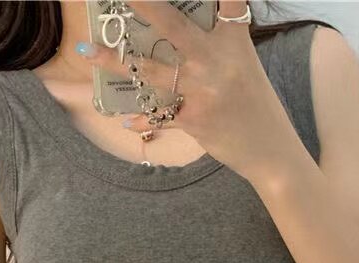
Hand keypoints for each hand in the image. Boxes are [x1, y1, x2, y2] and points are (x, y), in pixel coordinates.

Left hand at [74, 0, 299, 180]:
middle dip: (143, 4)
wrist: (271, 151)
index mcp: (235, 42)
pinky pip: (159, 114)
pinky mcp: (195, 119)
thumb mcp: (245, 67)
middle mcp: (217, 61)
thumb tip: (182, 38)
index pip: (228, 1)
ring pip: (151, 70)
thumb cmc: (256, 107)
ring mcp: (203, 90)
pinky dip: (142, 118)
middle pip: (173, 25)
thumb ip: (219, 47)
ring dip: (115, 60)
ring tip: (87, 51)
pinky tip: (125, 119)